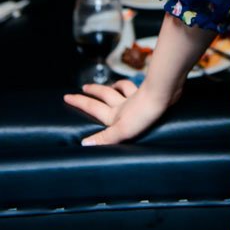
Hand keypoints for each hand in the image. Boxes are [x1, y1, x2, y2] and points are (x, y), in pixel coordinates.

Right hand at [63, 79, 181, 146]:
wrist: (163, 94)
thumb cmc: (142, 114)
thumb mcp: (122, 130)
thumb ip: (104, 138)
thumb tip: (84, 144)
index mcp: (114, 115)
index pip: (92, 108)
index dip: (79, 102)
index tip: (66, 96)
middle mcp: (122, 104)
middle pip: (104, 95)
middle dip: (92, 92)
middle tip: (83, 87)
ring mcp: (135, 98)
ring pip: (120, 89)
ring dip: (113, 86)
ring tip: (109, 85)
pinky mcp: (148, 94)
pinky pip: (137, 88)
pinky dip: (132, 86)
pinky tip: (134, 86)